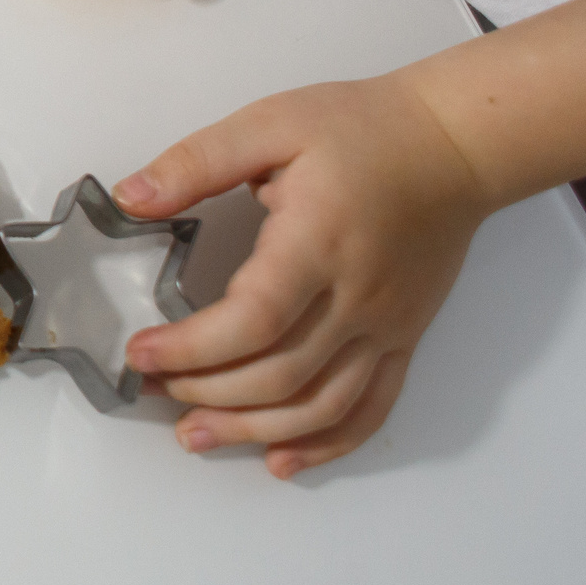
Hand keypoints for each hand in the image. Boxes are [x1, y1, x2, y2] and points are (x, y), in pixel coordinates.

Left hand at [114, 75, 495, 477]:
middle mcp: (356, 298)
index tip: (141, 353)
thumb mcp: (269, 125)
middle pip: (279, 374)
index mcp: (316, 243)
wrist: (456, 144)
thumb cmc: (362, 129)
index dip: (192, 349)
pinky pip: (371, 408)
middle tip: (152, 390)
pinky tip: (283, 460)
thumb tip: (130, 197)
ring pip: (321, 406)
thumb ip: (195, 162)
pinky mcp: (404, 339)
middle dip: (206, 393)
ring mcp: (387, 327)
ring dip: (255, 431)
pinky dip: (326, 444)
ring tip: (196, 435)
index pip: (252, 320)